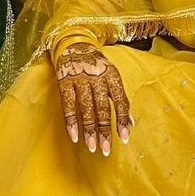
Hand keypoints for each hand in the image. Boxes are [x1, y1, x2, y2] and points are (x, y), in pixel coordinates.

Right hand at [54, 42, 131, 156]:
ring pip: (86, 108)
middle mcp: (97, 77)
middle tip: (106, 149)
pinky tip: (74, 136)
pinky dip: (71, 122)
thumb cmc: (98, 67)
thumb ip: (120, 99)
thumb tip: (129, 124)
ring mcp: (80, 79)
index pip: (120, 101)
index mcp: (112, 76)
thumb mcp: (112, 78)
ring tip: (92, 147)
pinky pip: (68, 105)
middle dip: (105, 130)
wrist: (75, 46)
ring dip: (89, 130)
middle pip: (102, 108)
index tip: (124, 138)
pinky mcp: (65, 82)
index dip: (122, 120)